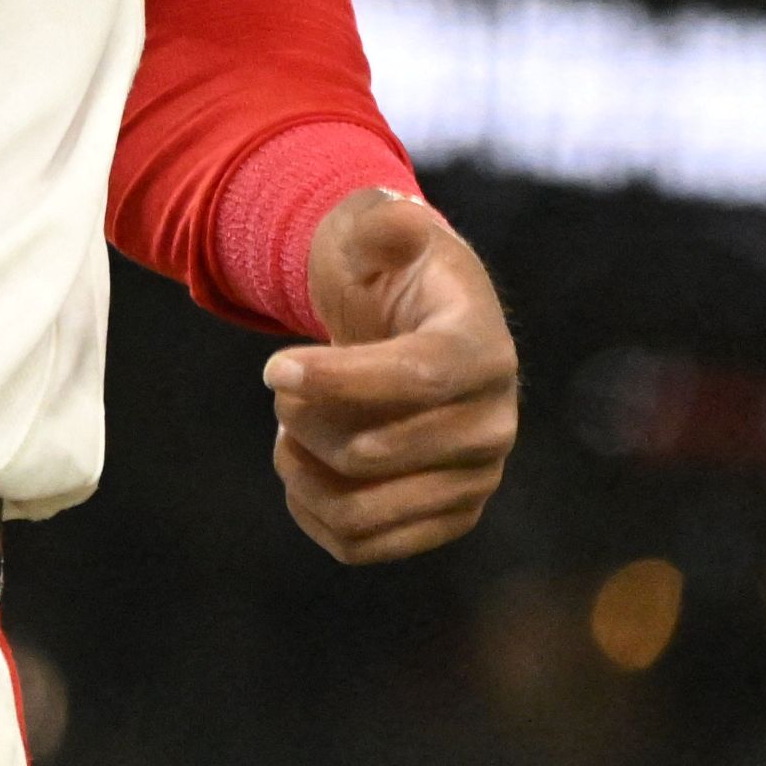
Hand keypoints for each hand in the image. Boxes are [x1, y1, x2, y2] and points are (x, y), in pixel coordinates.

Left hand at [268, 190, 516, 564]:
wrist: (412, 326)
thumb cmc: (393, 273)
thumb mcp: (383, 232)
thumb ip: (383, 224)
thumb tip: (391, 220)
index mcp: (484, 351)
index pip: (419, 378)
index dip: (339, 378)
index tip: (271, 367)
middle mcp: (493, 425)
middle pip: (374, 451)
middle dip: (304, 421)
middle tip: (281, 388)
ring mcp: (474, 479)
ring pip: (363, 510)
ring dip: (301, 470)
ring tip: (287, 428)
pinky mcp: (446, 517)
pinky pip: (361, 544)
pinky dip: (310, 510)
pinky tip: (300, 465)